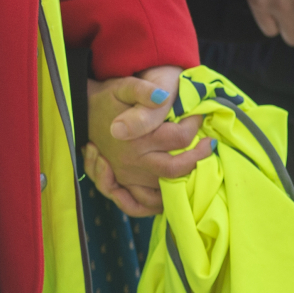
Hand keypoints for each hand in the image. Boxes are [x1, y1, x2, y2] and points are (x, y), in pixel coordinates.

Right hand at [83, 66, 213, 216]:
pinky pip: (139, 204)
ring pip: (162, 190)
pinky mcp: (122, 183)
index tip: (198, 115)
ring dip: (182, 183)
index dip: (193, 126)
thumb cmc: (108, 98)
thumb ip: (142, 91)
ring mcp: (127, 176)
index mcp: (136, 138)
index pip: (178, 138)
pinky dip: (155, 204)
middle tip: (208, 144)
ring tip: (195, 168)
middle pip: (175, 169)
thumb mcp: (124, 87)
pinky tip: (170, 193)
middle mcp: (132, 161)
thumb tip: (162, 98)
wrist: (84, 109)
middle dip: (197, 157)